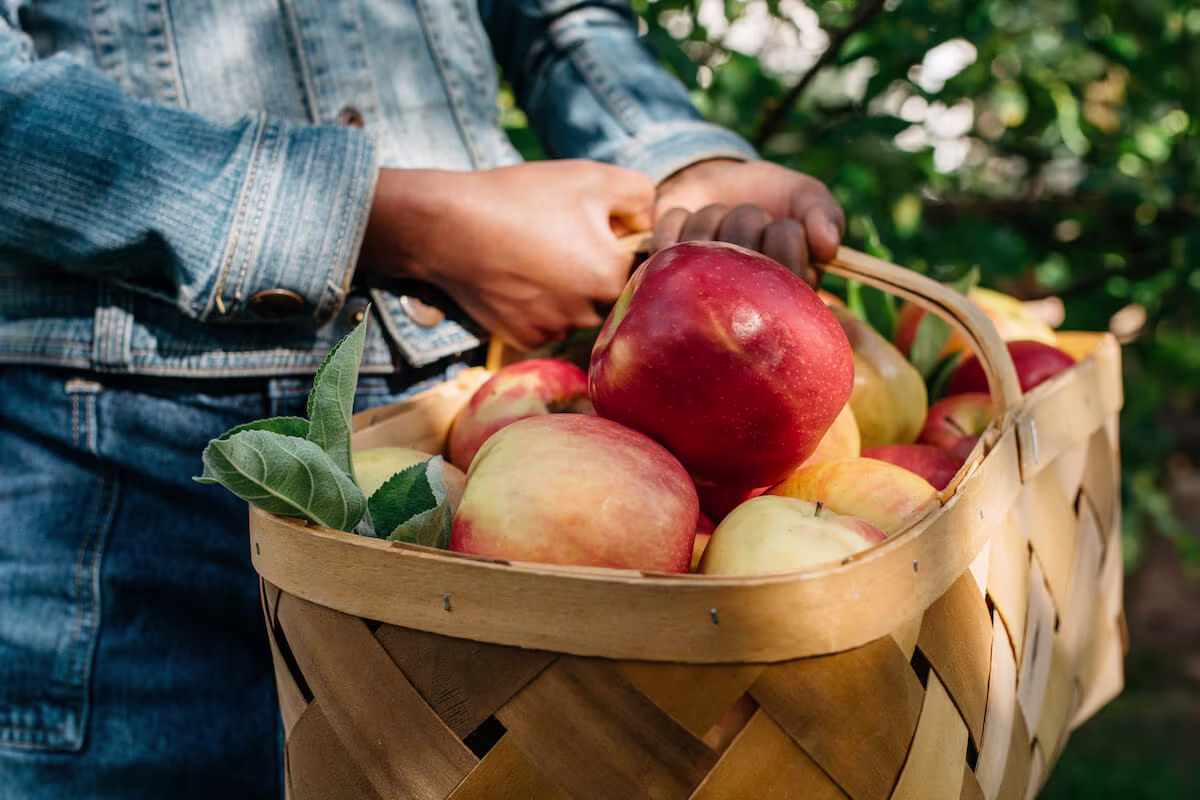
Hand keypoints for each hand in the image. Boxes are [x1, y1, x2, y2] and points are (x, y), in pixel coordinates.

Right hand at [359, 160, 653, 350]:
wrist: (447, 225)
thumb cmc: (522, 196)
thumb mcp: (591, 177)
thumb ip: (641, 194)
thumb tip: (653, 221)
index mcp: (612, 277)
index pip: (646, 271)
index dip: (630, 246)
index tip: (606, 229)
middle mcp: (588, 314)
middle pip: (614, 297)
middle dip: (602, 272)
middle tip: (570, 240)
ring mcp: (555, 331)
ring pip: (582, 314)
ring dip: (574, 293)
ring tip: (543, 256)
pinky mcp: (525, 339)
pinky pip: (549, 326)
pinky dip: (543, 306)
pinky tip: (522, 278)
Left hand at [651, 159, 844, 285]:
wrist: (719, 180)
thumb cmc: (770, 197)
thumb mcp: (805, 196)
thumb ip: (824, 213)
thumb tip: (828, 248)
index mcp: (783, 291)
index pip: (790, 270)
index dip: (785, 236)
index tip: (781, 223)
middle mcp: (741, 298)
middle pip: (745, 256)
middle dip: (746, 220)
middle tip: (748, 216)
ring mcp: (698, 288)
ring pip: (704, 246)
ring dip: (711, 216)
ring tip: (719, 217)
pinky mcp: (664, 272)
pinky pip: (666, 242)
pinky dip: (676, 218)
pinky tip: (687, 217)